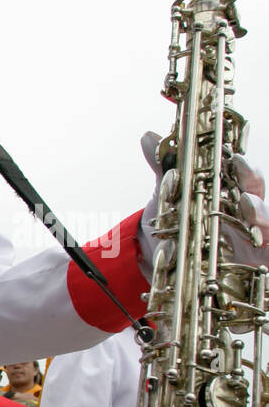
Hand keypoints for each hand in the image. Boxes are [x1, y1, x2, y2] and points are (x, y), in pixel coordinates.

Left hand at [139, 131, 268, 268]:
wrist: (163, 268)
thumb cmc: (175, 228)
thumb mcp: (166, 200)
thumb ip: (165, 171)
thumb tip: (149, 137)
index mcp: (227, 193)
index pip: (242, 175)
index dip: (242, 167)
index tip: (233, 158)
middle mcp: (243, 212)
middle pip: (257, 194)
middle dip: (252, 184)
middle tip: (241, 178)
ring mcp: (252, 237)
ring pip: (267, 222)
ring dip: (262, 214)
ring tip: (248, 207)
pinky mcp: (256, 262)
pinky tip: (261, 244)